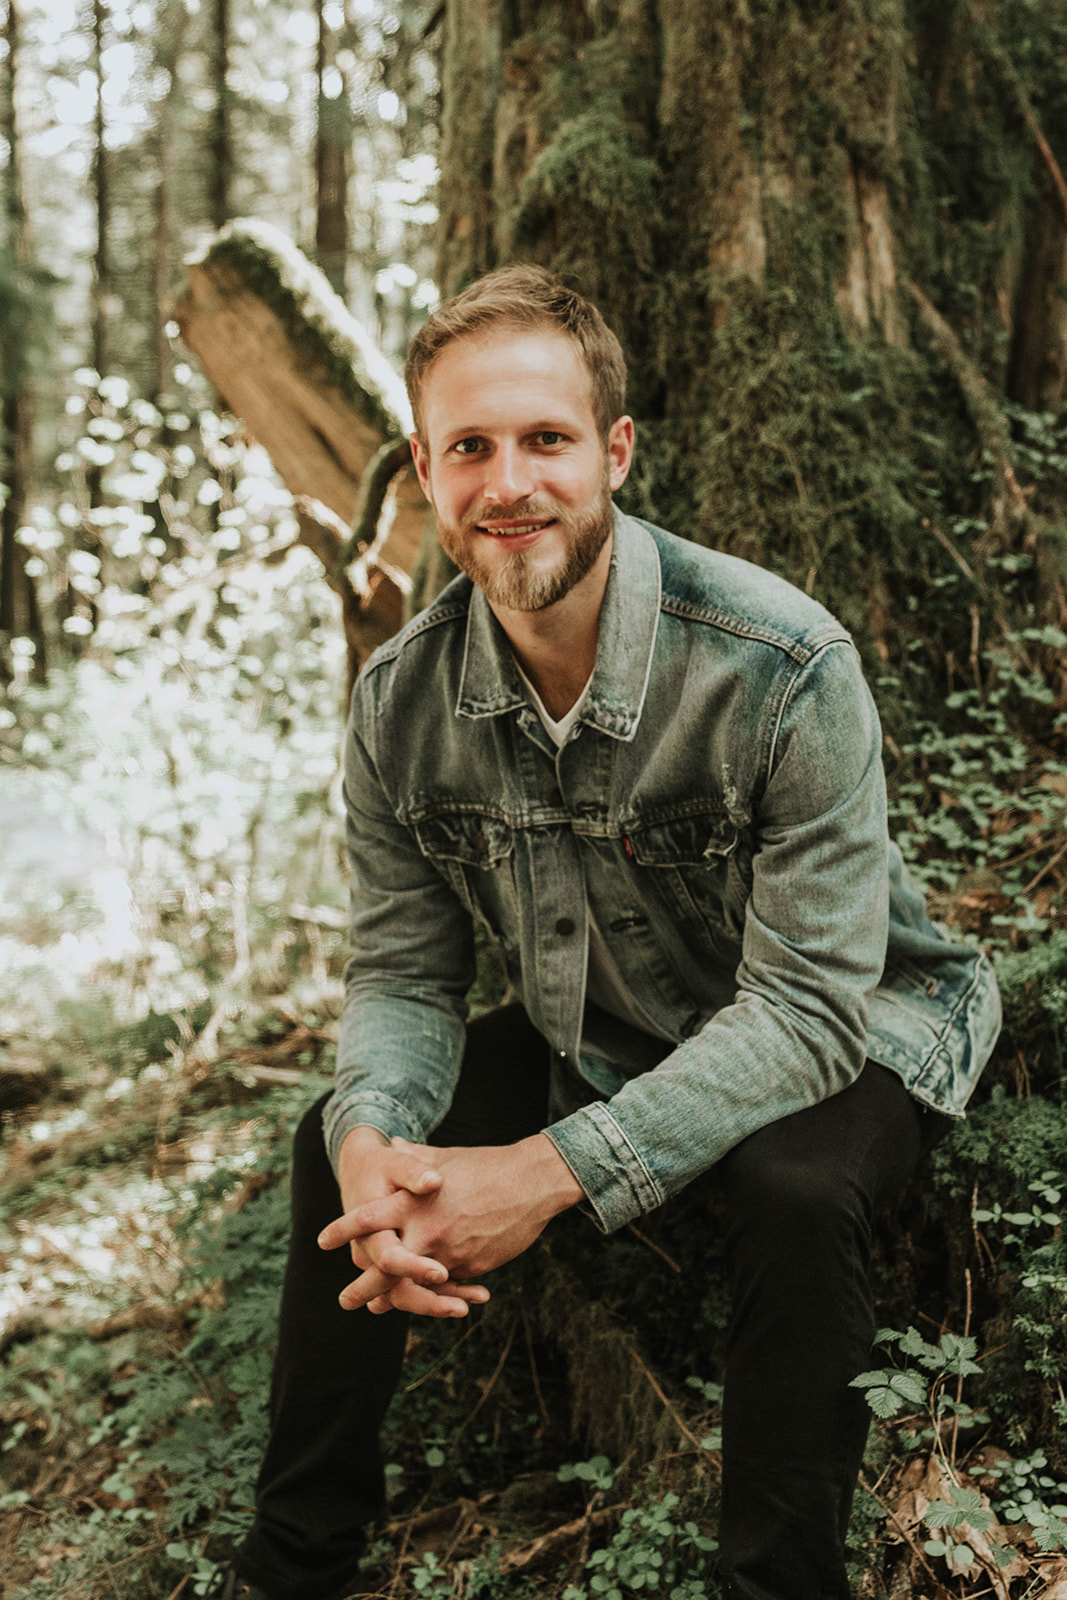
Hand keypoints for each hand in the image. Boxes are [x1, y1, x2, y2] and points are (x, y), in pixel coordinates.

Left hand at [321, 1134, 582, 1316]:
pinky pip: (446, 1286)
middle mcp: (426, 1230)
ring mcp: (449, 1252)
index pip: (367, 1220)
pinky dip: (432, 1295)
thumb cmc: (486, 1164)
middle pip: (384, 1267)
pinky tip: (424, 1302)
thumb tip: (393, 1142)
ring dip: (394, 1300)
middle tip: (345, 1300)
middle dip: (362, 1287)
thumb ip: (414, 1158)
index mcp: (413, 1201)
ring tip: (378, 1308)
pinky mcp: (471, 1265)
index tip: (323, 1241)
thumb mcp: (444, 1157)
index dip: (344, 1231)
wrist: (532, 1181)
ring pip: (414, 1285)